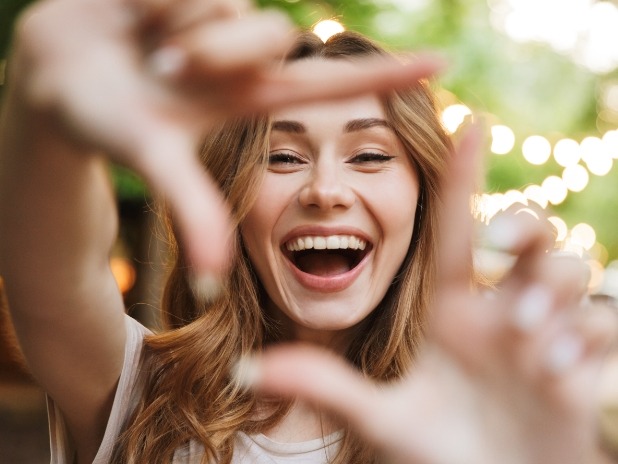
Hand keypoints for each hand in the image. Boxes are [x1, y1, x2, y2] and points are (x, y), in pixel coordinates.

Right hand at [7, 0, 444, 279]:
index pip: (331, 87)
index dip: (385, 78)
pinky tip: (134, 14)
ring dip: (177, 26)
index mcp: (250, 99)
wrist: (52, 75)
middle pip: (270, 35)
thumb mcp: (153, 161)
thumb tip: (212, 282)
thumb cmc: (100, 123)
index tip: (442, 66)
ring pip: (230, 6)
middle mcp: (244, 57)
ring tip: (144, 48)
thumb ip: (191, 209)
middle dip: (215, 52)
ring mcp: (220, 17)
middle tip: (163, 68)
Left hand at [243, 126, 616, 463]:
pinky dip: (587, 344)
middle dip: (525, 230)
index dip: (462, 177)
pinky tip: (560, 377)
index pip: (455, 232)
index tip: (468, 119)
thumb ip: (325, 386)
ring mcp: (546, 337)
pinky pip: (603, 329)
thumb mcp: (382, 418)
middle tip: (501, 254)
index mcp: (453, 312)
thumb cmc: (438, 456)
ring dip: (554, 297)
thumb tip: (249, 365)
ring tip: (530, 345)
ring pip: (572, 272)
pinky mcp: (583, 368)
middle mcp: (500, 313)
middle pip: (529, 235)